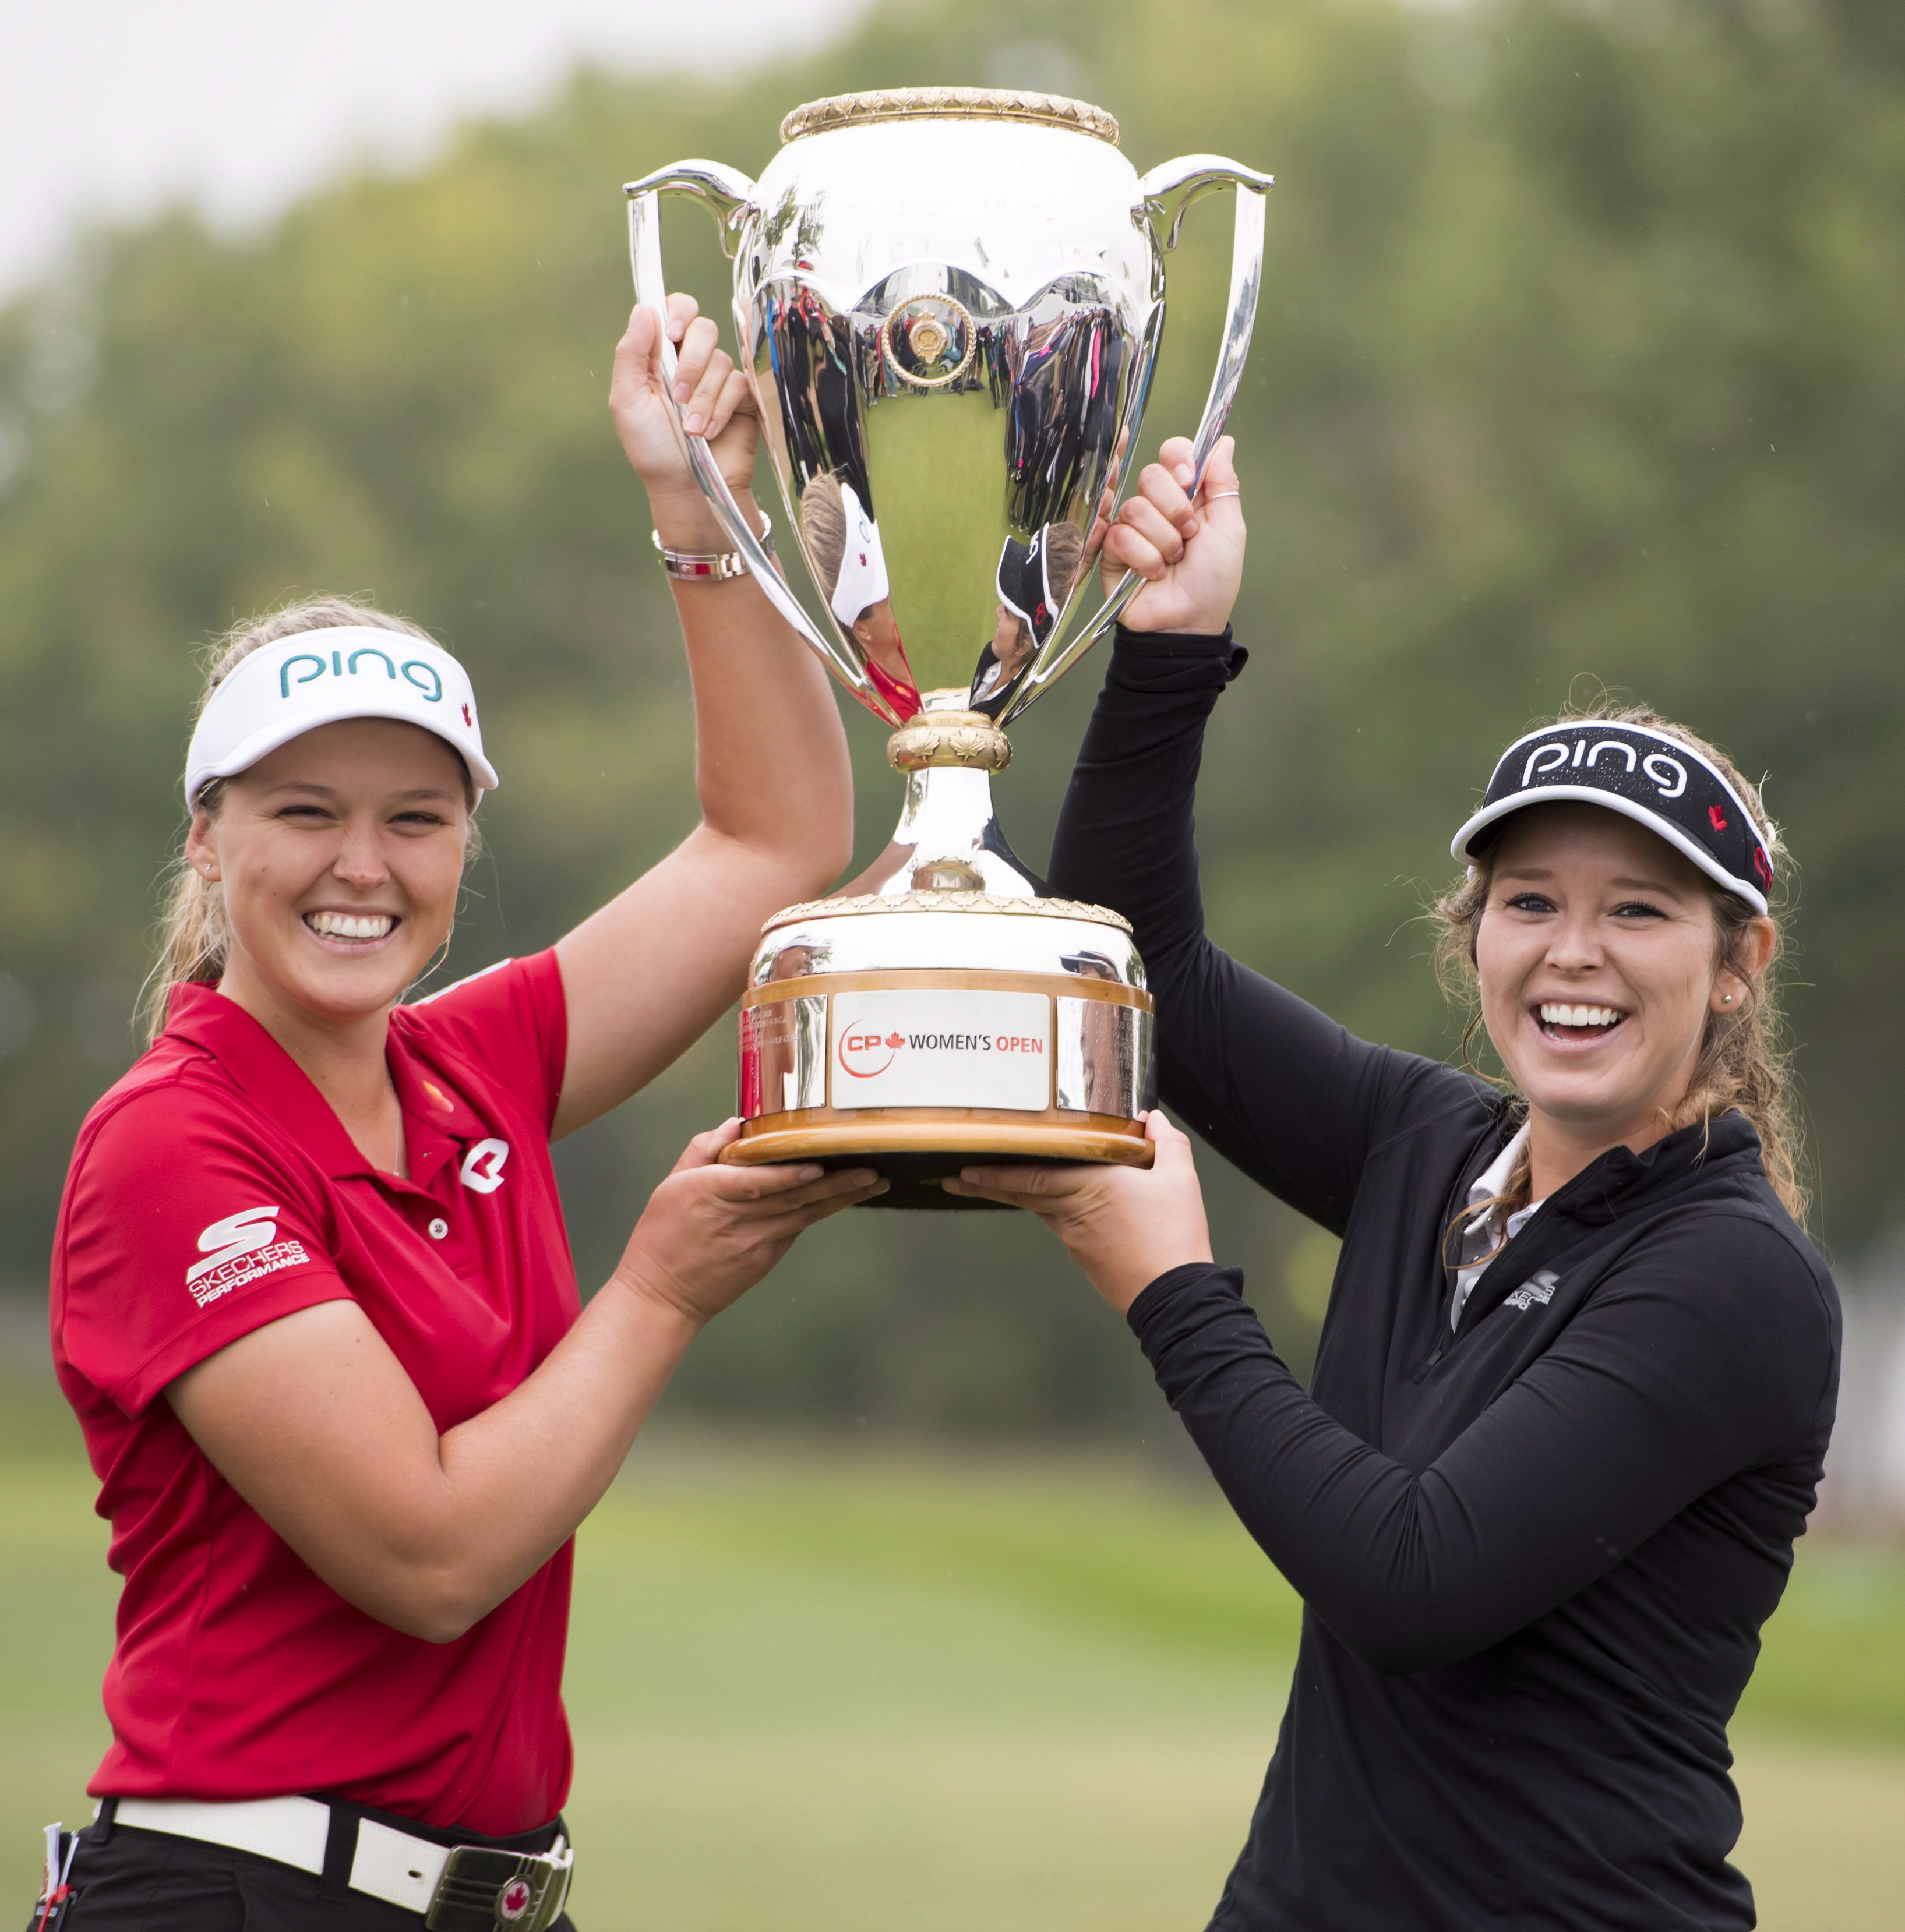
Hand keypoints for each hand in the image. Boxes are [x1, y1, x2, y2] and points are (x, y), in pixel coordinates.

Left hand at [609, 295, 760, 549]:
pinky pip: (740, 385)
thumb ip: (631, 354)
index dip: (678, 313)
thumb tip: (643, 309)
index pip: (676, 310)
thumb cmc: (653, 450)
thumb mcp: (627, 401)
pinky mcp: (745, 399)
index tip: (672, 334)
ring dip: (703, 398)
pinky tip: (710, 432)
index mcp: (662, 355)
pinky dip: (722, 410)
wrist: (686, 488)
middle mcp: (693, 361)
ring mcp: (720, 379)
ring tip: (691, 429)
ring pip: (721, 361)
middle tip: (678, 396)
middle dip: (691, 362)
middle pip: (704, 328)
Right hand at [611, 1119, 885, 1326]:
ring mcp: (757, 1243)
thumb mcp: (671, 1184)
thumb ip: (704, 1149)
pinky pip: (797, 1228)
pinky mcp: (766, 1259)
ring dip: (843, 1197)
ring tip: (875, 1180)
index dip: (789, 1175)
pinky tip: (845, 1196)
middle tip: (873, 1168)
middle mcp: (740, 1219)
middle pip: (796, 1197)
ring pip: (807, 1213)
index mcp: (712, 1193)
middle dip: (838, 1183)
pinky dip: (821, 1210)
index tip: (817, 1165)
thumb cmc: (662, 1234)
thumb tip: (736, 1124)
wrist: (662, 1295)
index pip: (758, 1183)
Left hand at [941, 1112, 1213, 1311]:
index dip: (994, 1171)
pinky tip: (1050, 1204)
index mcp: (1090, 1185)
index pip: (1030, 1175)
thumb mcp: (1179, 1177)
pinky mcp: (1083, 1257)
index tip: (965, 1166)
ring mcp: (1074, 1237)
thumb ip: (1166, 1142)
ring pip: (1037, 1209)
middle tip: (952, 1178)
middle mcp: (1072, 1211)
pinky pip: (1058, 1225)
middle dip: (982, 1184)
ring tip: (985, 1184)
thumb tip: (1152, 1119)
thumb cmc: (1174, 1234)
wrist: (1174, 1295)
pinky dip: (1045, 1210)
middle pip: (1019, 1193)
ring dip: (1011, 1195)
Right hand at [1101, 434, 1244, 635]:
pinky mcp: (1110, 552)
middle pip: (1150, 475)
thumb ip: (1223, 485)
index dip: (1177, 459)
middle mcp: (1157, 507)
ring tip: (1172, 563)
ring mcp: (1132, 529)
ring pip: (1136, 508)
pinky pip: (1120, 536)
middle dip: (1175, 509)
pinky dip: (1144, 558)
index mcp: (1186, 496)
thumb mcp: (1229, 531)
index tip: (1189, 478)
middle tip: (1188, 537)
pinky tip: (1153, 574)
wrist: (1188, 623)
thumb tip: (1223, 443)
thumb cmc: (1213, 583)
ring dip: (1162, 541)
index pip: (1171, 453)